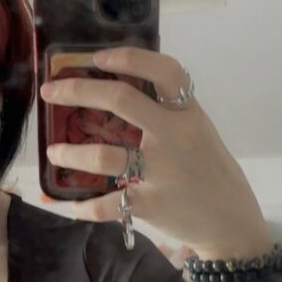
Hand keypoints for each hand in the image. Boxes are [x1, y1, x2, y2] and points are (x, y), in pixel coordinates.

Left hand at [41, 48, 271, 258]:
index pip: (163, 71)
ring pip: (103, 155)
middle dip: (77, 91)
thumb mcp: (200, 134)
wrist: (231, 223)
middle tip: (50, 92)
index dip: (128, 58)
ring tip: (54, 152)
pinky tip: (72, 206)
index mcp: (188, 114)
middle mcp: (173, 136)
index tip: (97, 58)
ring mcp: (161, 171)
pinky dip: (85, 207)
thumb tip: (123, 98)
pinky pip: (107, 203)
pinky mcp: (150, 204)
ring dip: (71, 153)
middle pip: (120, 100)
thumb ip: (170, 116)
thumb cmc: (212, 176)